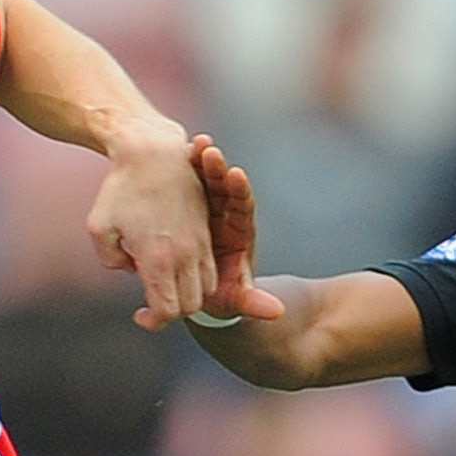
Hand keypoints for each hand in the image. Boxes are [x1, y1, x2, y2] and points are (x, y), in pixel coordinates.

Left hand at [86, 129, 217, 329]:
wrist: (153, 151)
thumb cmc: (119, 189)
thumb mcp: (99, 229)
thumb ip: (112, 261)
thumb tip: (133, 270)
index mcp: (158, 258)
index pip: (166, 310)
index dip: (153, 321)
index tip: (139, 316)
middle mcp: (185, 254)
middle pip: (189, 305)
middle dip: (172, 313)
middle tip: (151, 304)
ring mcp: (200, 242)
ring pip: (205, 289)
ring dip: (188, 296)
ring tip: (164, 286)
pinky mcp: (207, 230)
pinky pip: (209, 268)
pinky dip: (196, 277)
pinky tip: (174, 266)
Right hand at [187, 136, 286, 322]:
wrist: (197, 290)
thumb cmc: (220, 293)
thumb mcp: (235, 298)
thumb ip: (251, 301)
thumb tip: (277, 312)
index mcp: (239, 232)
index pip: (243, 207)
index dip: (239, 191)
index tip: (236, 174)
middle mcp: (225, 215)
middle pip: (225, 187)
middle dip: (218, 169)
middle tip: (209, 151)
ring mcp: (206, 206)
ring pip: (205, 179)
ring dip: (201, 162)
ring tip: (195, 144)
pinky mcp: (188, 204)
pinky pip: (187, 181)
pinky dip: (185, 166)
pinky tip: (178, 148)